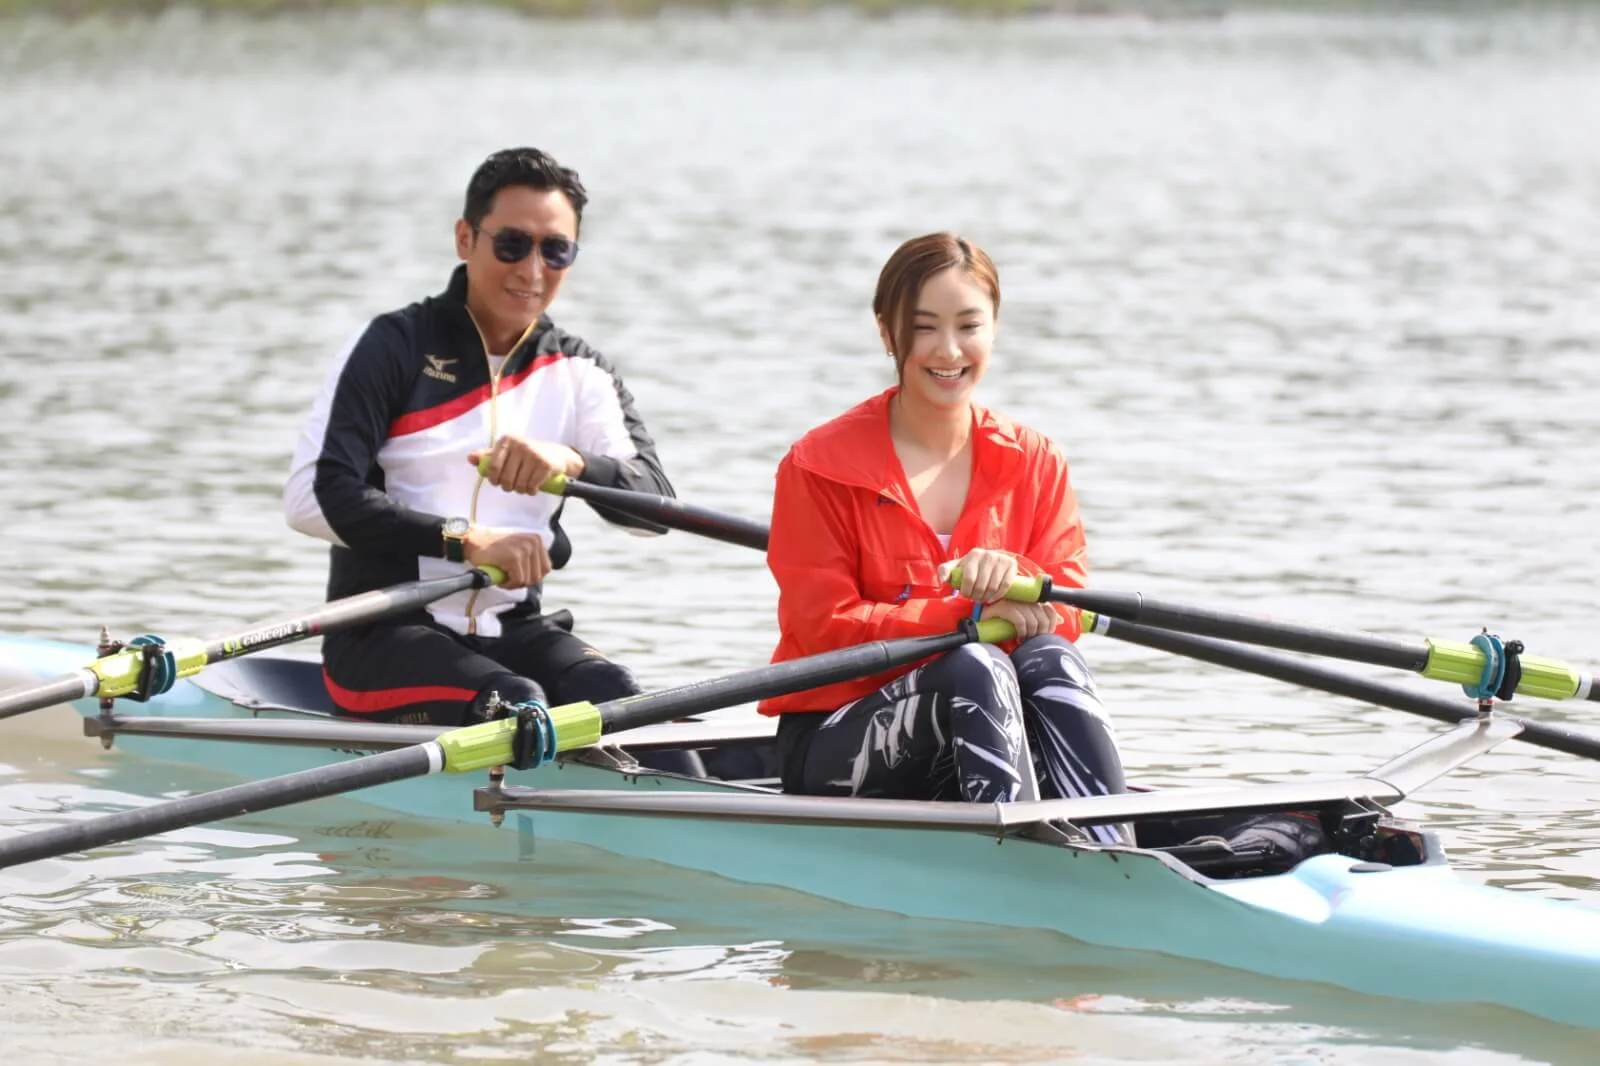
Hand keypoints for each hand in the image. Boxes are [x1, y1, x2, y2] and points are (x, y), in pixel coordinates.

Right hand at [463, 527, 551, 588]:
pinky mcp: (514, 557)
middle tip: (508, 576)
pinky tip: (498, 576)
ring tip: (503, 574)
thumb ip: (531, 558)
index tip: (518, 574)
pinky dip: (507, 584)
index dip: (531, 576)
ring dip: (514, 583)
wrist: (472, 542)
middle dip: (522, 581)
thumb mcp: (518, 548)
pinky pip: (517, 581)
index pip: (546, 568)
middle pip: (538, 576)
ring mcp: (524, 549)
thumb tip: (540, 575)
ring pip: (527, 580)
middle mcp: (533, 542)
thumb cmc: (493, 549)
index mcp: (536, 540)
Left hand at [468, 436, 583, 495]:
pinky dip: (531, 491)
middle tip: (513, 485)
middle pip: (506, 479)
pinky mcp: (545, 464)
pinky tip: (534, 487)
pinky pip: (532, 486)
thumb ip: (488, 456)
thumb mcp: (507, 452)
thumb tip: (470, 459)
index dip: (494, 479)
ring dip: (521, 490)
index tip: (498, 482)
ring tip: (524, 485)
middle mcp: (520, 444)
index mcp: (507, 440)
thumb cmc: (526, 455)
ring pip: (519, 485)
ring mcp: (533, 454)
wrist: (556, 455)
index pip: (492, 467)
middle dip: (508, 487)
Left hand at [938, 548, 1018, 603]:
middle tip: (974, 598)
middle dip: (976, 596)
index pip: (969, 579)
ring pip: (993, 586)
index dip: (966, 591)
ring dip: (986, 597)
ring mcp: (1001, 559)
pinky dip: (998, 595)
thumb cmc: (970, 566)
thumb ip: (944, 571)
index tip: (965, 595)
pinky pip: (1005, 585)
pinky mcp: (1011, 565)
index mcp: (974, 554)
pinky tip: (992, 597)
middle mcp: (988, 554)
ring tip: (982, 598)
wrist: (991, 560)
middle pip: (981, 585)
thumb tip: (942, 581)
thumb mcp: (956, 567)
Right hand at [979, 600, 1060, 641]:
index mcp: (1031, 598)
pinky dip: (1021, 632)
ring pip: (1033, 621)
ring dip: (1029, 635)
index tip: (1042, 636)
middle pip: (1043, 618)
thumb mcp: (1025, 619)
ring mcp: (1014, 601)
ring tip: (1023, 641)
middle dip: (1039, 634)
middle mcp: (1024, 598)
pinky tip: (1017, 637)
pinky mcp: (1004, 607)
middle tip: (1031, 642)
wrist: (981, 622)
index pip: (1050, 610)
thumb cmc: (1005, 622)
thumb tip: (1061, 620)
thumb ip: (1041, 618)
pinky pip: (1020, 621)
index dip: (1050, 625)